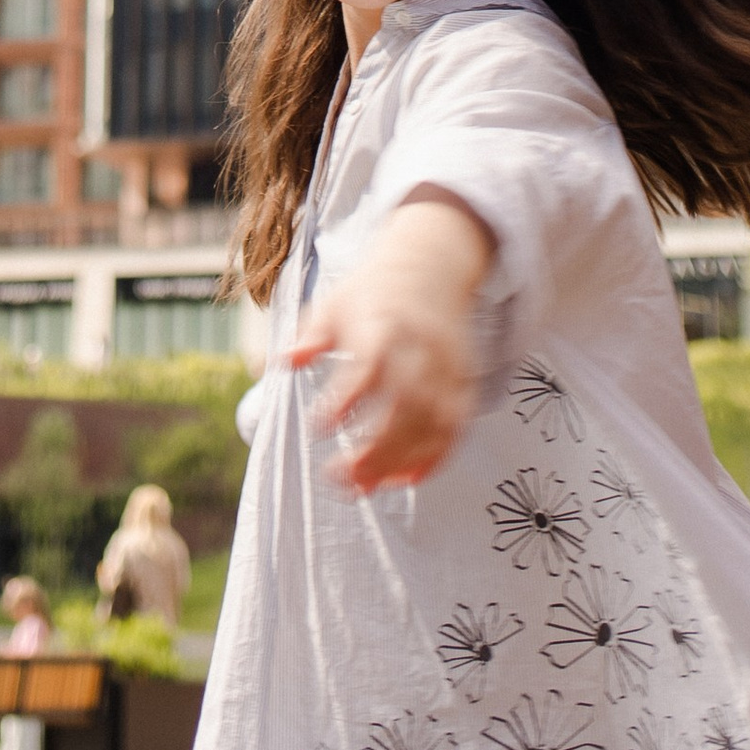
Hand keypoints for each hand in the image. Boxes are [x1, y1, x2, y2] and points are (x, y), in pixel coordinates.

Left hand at [285, 192, 495, 493]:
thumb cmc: (373, 290)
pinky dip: (436, 457)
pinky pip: (456, 427)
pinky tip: (407, 479)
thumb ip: (312, 336)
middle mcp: (421, 347)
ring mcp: (448, 367)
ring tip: (367, 487)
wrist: (432, 263)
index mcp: (384, 324)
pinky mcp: (464, 382)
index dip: (347, 400)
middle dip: (377, 448)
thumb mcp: (334, 302)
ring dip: (403, 460)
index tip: (319, 426)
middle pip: (406, 405)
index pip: (369, 365)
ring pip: (434, 423)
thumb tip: (285, 362)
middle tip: (341, 478)